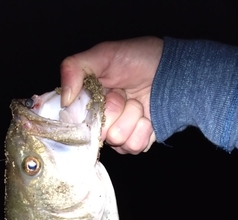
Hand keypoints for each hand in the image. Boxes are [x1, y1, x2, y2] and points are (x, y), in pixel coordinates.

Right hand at [60, 37, 162, 153]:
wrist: (172, 69)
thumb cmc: (138, 58)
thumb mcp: (103, 55)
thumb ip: (74, 69)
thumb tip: (65, 100)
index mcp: (88, 102)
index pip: (75, 121)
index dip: (90, 111)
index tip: (103, 95)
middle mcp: (101, 121)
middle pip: (98, 133)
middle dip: (115, 111)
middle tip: (123, 95)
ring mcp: (119, 133)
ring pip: (118, 141)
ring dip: (132, 118)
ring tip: (137, 102)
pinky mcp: (137, 141)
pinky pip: (134, 146)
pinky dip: (144, 129)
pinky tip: (147, 116)